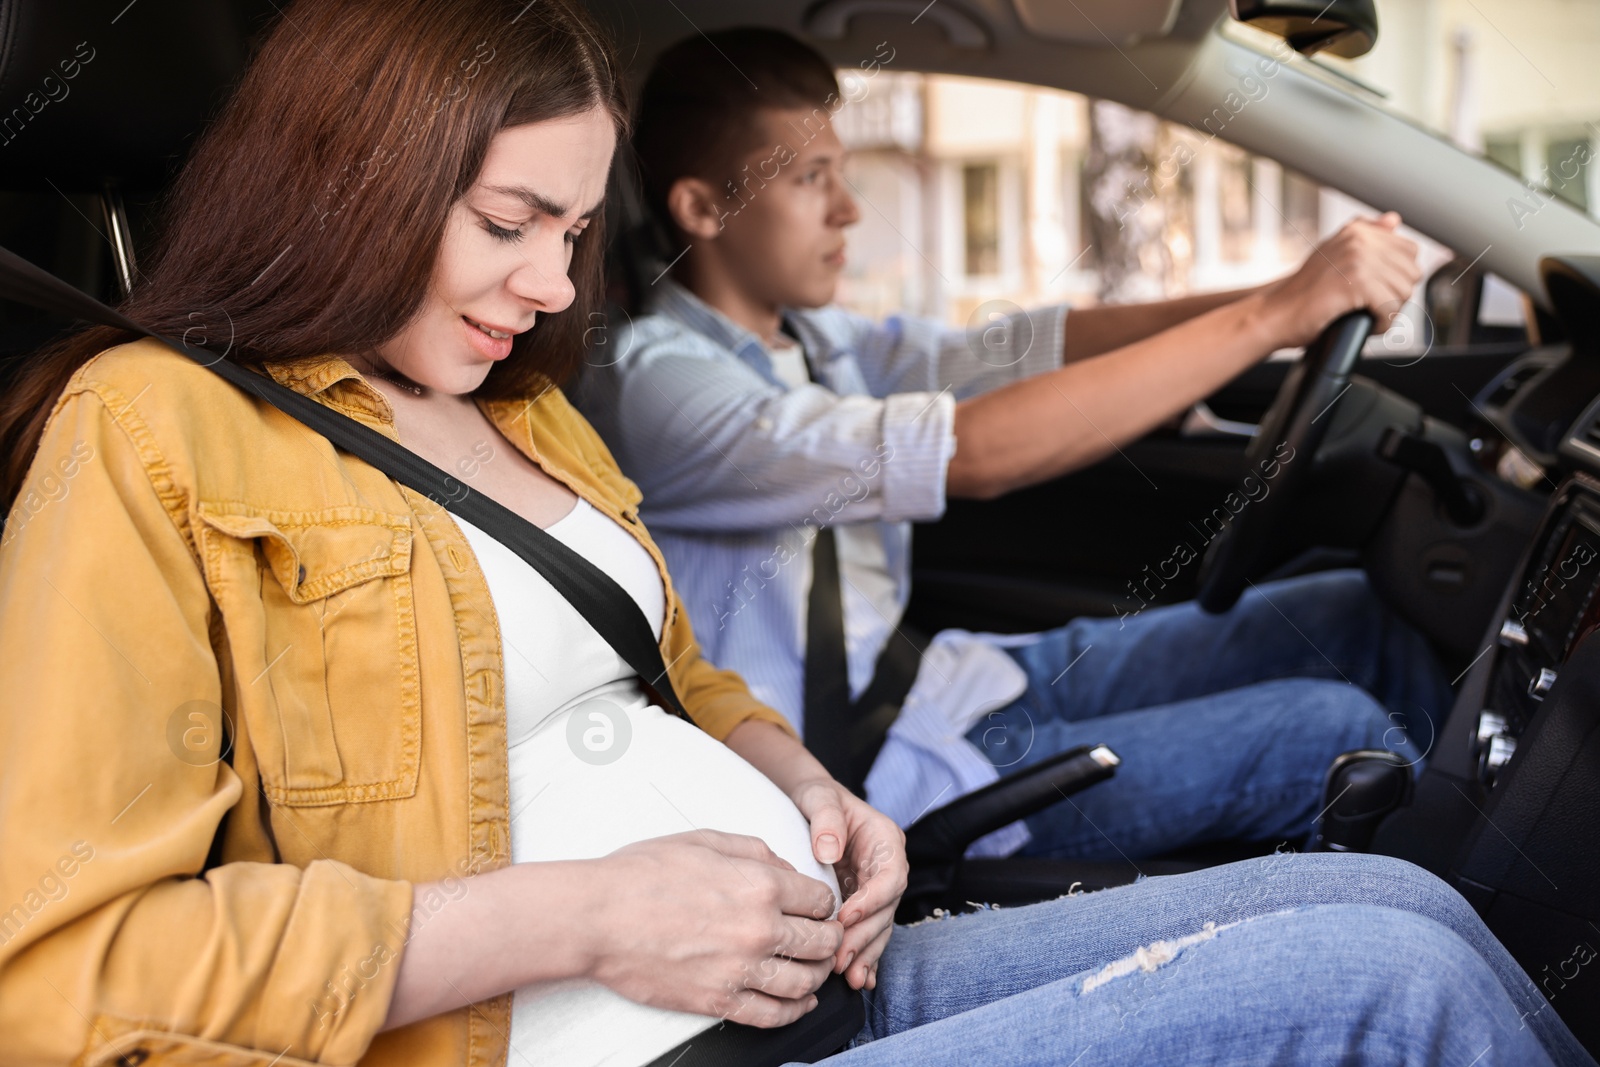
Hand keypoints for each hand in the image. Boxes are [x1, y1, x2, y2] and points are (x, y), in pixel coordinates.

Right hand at [585, 830, 843, 1027]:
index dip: (822, 903)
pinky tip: (798, 1003)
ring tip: (815, 969)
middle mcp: (759, 930)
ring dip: (817, 976)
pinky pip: (773, 1015)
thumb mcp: (705, 841)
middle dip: (828, 938)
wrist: (598, 917)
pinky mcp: (719, 1000)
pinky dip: (794, 1011)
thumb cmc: (641, 876)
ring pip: (805, 982)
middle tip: (823, 937)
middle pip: (822, 942)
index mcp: (760, 886)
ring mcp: (740, 970)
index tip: (817, 907)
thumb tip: (786, 868)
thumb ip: (755, 852)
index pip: (820, 900)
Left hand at [788, 777, 908, 991]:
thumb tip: (829, 851)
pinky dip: (865, 956)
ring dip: (866, 954)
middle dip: (865, 936)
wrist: (810, 804)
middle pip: (886, 909)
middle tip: (840, 959)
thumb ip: (827, 819)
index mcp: (885, 841)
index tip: (846, 917)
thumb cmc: (817, 797)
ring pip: (879, 927)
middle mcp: (886, 868)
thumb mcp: (820, 796)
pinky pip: (868, 933)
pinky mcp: (862, 905)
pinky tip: (860, 979)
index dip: (872, 900)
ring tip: (850, 977)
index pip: (890, 876)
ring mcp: (875, 889)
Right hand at [1262, 212, 1421, 348]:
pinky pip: (1390, 307)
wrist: (1273, 315)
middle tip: (1370, 308)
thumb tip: (1393, 219)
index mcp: (1357, 230)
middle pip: (1410, 272)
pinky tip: (1365, 325)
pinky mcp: (1356, 283)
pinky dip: (1381, 324)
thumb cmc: (1301, 293)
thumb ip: (1364, 236)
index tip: (1376, 292)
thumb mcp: (1333, 255)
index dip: (1396, 278)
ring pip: (1403, 291)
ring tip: (1365, 316)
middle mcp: (1359, 239)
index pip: (1409, 251)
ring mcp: (1357, 259)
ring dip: (1388, 312)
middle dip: (1395, 296)